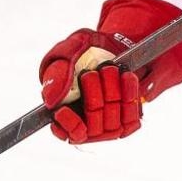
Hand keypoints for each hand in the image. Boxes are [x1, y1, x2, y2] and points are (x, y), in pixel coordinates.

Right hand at [39, 29, 141, 143]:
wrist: (112, 47)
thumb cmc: (83, 54)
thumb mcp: (66, 55)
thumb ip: (56, 76)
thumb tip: (50, 101)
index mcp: (64, 114)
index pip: (66, 133)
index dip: (66, 124)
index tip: (63, 110)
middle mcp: (87, 125)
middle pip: (92, 122)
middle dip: (92, 94)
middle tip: (91, 73)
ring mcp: (109, 126)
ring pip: (112, 118)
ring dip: (111, 89)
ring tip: (109, 69)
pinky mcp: (128, 120)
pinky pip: (131, 115)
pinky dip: (129, 92)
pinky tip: (126, 76)